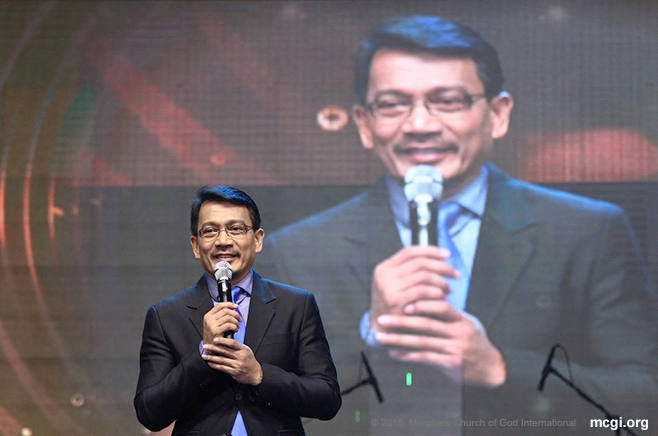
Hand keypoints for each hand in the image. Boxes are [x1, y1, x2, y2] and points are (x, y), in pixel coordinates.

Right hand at [202, 302, 241, 345]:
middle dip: (235, 314)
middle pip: (226, 311)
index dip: (229, 304)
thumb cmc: (213, 336)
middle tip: (239, 319)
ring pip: (229, 317)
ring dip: (236, 322)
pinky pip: (229, 325)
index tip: (236, 306)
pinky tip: (235, 330)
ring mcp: (212, 325)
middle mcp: (209, 319)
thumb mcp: (213, 324)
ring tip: (237, 326)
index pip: (219, 305)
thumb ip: (219, 316)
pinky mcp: (216, 331)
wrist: (209, 348)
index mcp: (208, 316)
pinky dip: (234, 327)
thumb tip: (232, 309)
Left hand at [202, 338, 262, 385]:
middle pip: (225, 351)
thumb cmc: (249, 360)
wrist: (255, 373)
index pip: (232, 343)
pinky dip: (215, 365)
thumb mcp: (246, 350)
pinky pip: (223, 368)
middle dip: (213, 348)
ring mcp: (237, 365)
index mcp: (243, 349)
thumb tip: (225, 341)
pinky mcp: (234, 372)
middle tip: (206, 346)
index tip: (215, 339)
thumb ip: (237, 347)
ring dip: (212, 357)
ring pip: (222, 360)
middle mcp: (240, 357)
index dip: (223, 341)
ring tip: (204, 355)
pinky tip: (210, 363)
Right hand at [370, 245, 458, 332]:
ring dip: (441, 282)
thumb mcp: (398, 285)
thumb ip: (412, 272)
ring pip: (423, 275)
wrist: (382, 330)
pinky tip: (443, 298)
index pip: (410, 251)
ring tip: (449, 289)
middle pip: (420, 262)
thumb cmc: (397, 306)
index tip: (448, 254)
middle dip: (442, 267)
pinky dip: (436, 292)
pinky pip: (423, 290)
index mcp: (385, 268)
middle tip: (456, 274)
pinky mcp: (396, 301)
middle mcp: (384, 275)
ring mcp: (389, 288)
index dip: (431, 251)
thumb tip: (440, 257)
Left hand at [375, 300, 506, 386]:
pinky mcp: (450, 364)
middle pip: (426, 324)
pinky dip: (407, 356)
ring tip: (381, 337)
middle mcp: (459, 333)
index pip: (441, 307)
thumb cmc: (473, 340)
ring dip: (398, 340)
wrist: (490, 367)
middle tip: (382, 319)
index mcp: (462, 320)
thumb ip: (447, 313)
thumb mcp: (466, 323)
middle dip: (401, 321)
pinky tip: (394, 354)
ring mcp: (455, 349)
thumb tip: (422, 297)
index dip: (421, 304)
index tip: (403, 305)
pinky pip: (425, 358)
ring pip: (421, 342)